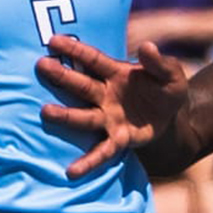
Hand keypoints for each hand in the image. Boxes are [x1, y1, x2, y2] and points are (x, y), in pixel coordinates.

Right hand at [35, 35, 188, 178]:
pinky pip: (102, 151)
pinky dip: (88, 162)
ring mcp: (109, 118)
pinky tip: (72, 171)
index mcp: (117, 73)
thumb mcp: (171, 73)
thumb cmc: (166, 88)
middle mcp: (106, 95)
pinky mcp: (118, 139)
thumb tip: (147, 47)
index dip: (75, 49)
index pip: (93, 59)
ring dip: (65, 115)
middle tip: (41, 65)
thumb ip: (159, 62)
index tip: (53, 41)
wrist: (172, 117)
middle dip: (62, 76)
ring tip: (45, 112)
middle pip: (82, 85)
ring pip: (84, 117)